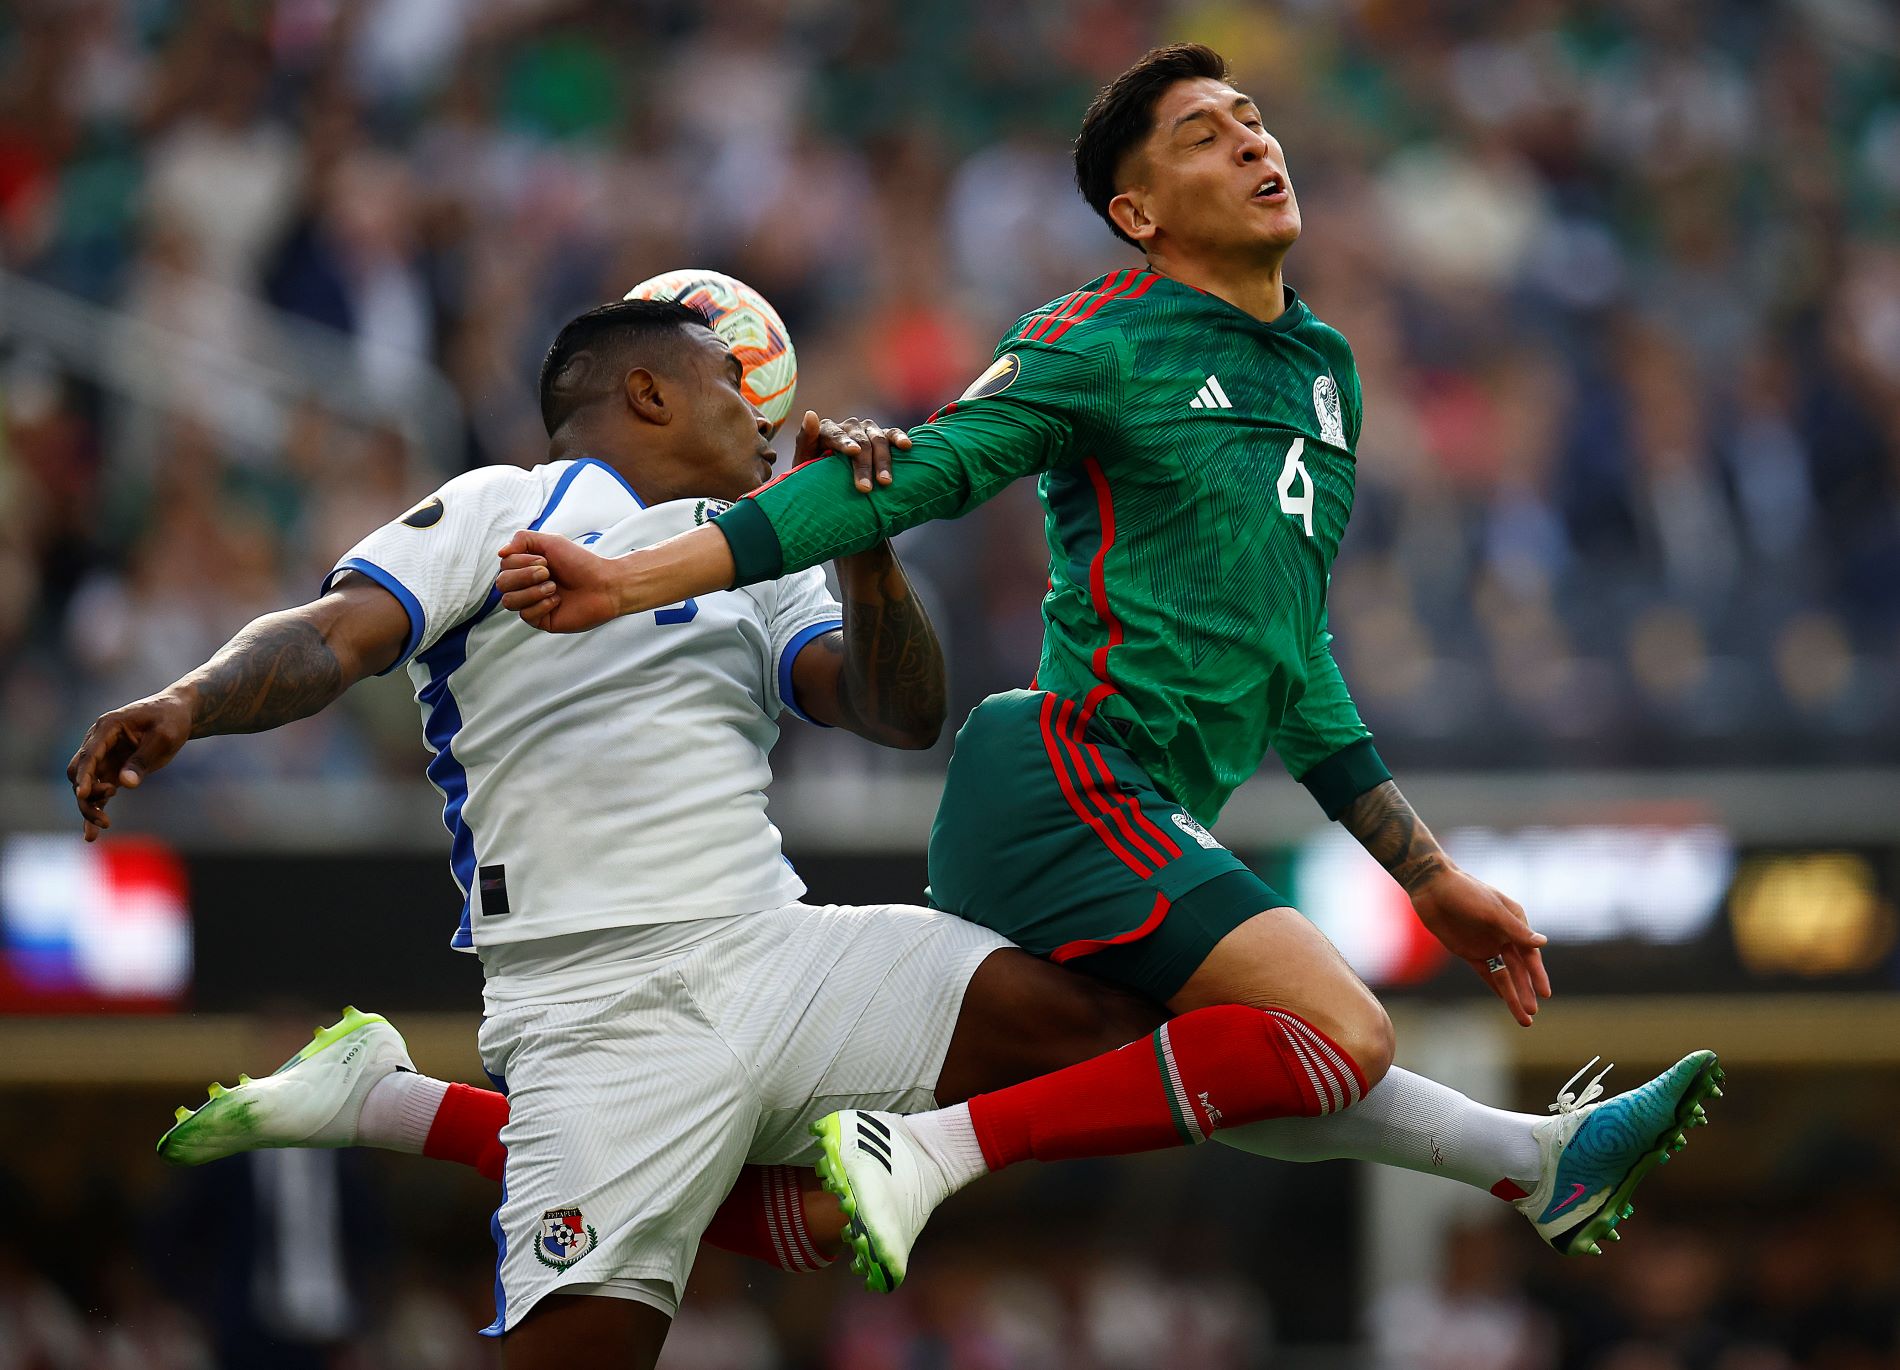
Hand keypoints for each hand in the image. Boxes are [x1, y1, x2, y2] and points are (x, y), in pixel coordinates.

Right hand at [67, 693, 193, 840]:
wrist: (178, 713)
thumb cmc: (171, 719)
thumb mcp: (164, 736)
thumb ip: (143, 759)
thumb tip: (124, 785)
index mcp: (107, 728)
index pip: (88, 755)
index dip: (84, 776)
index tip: (82, 794)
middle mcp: (98, 743)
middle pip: (78, 773)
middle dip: (86, 795)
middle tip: (106, 815)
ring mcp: (104, 757)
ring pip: (85, 786)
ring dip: (89, 806)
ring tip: (102, 827)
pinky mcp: (112, 770)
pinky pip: (99, 793)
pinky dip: (95, 810)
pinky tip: (92, 834)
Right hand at [495, 532, 624, 632]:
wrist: (605, 584)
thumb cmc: (581, 562)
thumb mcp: (551, 541)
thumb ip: (523, 540)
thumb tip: (500, 554)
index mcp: (527, 567)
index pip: (504, 566)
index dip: (521, 562)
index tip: (545, 560)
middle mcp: (527, 585)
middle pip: (502, 584)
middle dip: (524, 576)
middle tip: (548, 573)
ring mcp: (533, 604)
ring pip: (508, 601)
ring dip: (532, 591)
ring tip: (554, 587)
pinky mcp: (541, 621)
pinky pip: (525, 615)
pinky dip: (541, 605)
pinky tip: (558, 601)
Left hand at [792, 410, 910, 492]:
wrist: (831, 486)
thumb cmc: (813, 475)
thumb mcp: (803, 461)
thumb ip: (805, 439)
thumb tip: (811, 414)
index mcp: (826, 430)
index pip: (835, 434)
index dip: (844, 442)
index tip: (854, 452)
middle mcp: (848, 426)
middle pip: (860, 441)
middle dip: (864, 465)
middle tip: (865, 488)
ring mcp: (867, 429)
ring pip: (878, 440)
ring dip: (883, 461)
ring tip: (885, 482)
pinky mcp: (883, 435)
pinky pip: (892, 434)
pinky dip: (899, 438)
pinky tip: (906, 446)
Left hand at [1409, 867, 1551, 1026]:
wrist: (1431, 887)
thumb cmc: (1465, 892)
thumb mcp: (1491, 911)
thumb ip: (1515, 930)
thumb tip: (1543, 943)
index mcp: (1515, 922)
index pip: (1530, 954)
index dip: (1538, 975)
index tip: (1545, 994)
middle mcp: (1504, 935)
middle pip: (1519, 969)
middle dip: (1526, 991)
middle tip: (1533, 1012)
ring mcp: (1486, 944)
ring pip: (1504, 975)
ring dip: (1512, 994)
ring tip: (1523, 1017)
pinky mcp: (1468, 951)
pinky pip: (1486, 972)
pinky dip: (1495, 986)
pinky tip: (1504, 999)